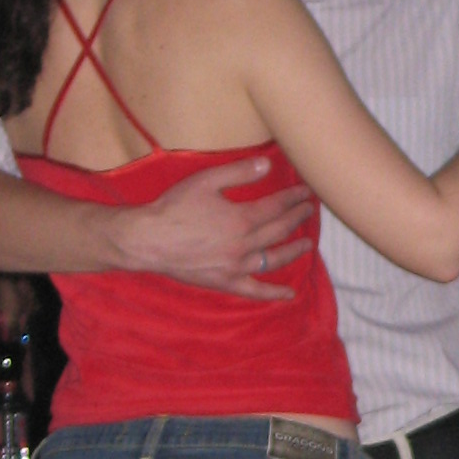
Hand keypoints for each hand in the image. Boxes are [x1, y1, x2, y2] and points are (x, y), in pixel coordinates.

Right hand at [119, 155, 313, 299]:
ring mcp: (237, 267)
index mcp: (242, 219)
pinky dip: (274, 294)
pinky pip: (255, 291)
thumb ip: (239, 172)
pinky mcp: (226, 282)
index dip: (294, 198)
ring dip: (294, 251)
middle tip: (309, 210)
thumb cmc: (174, 207)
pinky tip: (289, 295)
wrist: (149, 240)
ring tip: (308, 244)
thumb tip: (268, 164)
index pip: (277, 207)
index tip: (306, 193)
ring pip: (274, 260)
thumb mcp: (206, 181)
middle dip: (298, 218)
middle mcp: (245, 245)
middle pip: (280, 230)